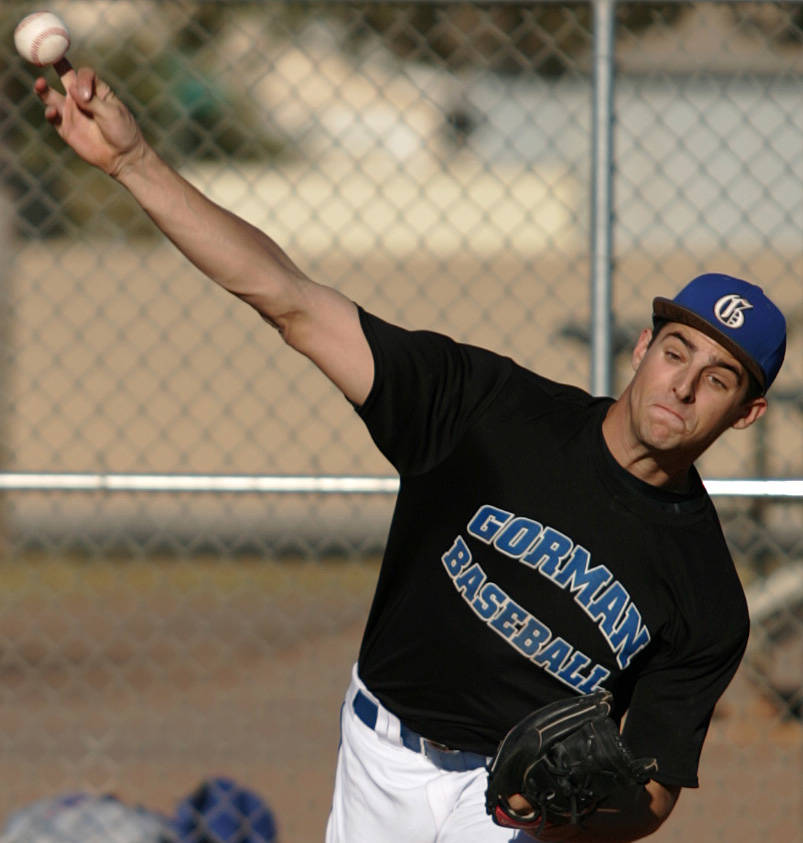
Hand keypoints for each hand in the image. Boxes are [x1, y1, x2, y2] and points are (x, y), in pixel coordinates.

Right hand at [34, 62, 145, 177]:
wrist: (124, 158)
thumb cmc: (123, 132)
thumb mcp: (112, 113)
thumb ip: (92, 101)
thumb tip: (71, 90)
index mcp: (97, 91)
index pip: (84, 74)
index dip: (82, 79)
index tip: (86, 95)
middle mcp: (82, 98)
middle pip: (64, 77)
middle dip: (53, 65)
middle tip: (42, 56)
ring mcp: (72, 113)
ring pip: (51, 96)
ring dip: (43, 89)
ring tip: (40, 84)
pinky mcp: (66, 129)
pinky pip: (53, 118)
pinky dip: (50, 113)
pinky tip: (52, 112)